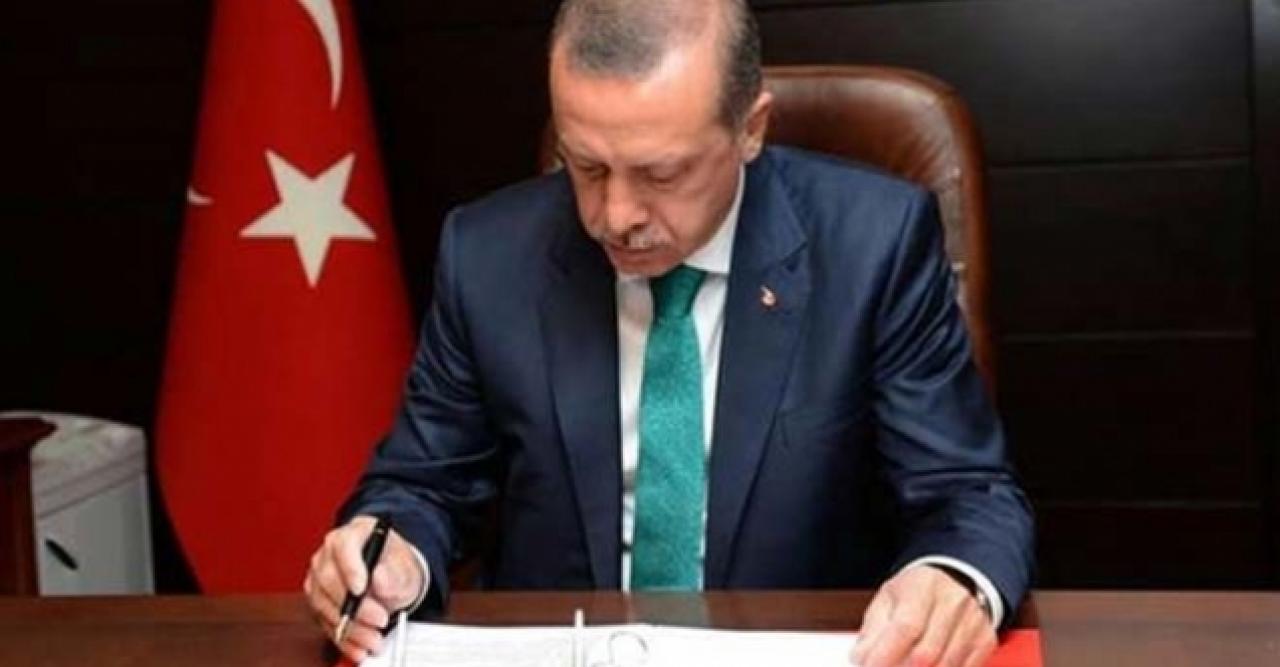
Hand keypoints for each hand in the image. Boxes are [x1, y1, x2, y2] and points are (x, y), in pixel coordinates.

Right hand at [304, 515, 423, 663]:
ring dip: (349, 625)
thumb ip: (394, 573)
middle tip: (379, 619)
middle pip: (329, 578)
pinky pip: (323, 620)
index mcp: (352, 534)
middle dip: (354, 604)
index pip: (343, 545)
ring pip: (323, 602)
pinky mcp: (317, 599)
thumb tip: (380, 578)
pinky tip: (358, 645)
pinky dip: (342, 636)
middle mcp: (329, 554)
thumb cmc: (393, 564)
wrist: (389, 576)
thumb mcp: (404, 567)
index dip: (350, 568)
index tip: (361, 589)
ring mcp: (319, 577)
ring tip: (373, 637)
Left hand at [850, 565, 995, 666]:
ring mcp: (972, 624)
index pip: (906, 626)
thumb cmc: (918, 591)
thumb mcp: (888, 599)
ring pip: (945, 666)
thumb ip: (873, 630)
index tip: (867, 666)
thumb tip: (861, 658)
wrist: (957, 578)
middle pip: (926, 653)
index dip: (885, 654)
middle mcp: (952, 603)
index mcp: (923, 587)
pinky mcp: (984, 642)